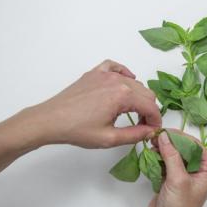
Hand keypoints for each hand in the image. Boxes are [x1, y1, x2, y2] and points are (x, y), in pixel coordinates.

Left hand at [29, 59, 161, 147]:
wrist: (50, 120)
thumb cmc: (77, 130)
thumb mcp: (109, 138)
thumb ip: (135, 135)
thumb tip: (150, 132)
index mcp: (123, 95)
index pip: (151, 107)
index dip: (156, 121)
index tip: (152, 131)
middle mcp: (117, 81)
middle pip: (146, 93)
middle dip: (148, 110)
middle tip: (142, 125)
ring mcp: (105, 74)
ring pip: (134, 82)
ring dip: (138, 97)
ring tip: (131, 112)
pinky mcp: (95, 73)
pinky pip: (116, 67)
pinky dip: (124, 75)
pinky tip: (124, 84)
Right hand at [112, 130, 206, 206]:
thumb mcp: (178, 179)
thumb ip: (172, 156)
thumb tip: (165, 136)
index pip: (197, 146)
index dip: (182, 137)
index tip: (166, 131)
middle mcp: (199, 171)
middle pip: (186, 148)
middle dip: (171, 142)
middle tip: (157, 135)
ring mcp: (185, 174)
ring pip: (175, 154)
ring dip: (164, 148)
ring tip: (152, 142)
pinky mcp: (172, 178)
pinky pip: (167, 162)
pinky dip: (159, 156)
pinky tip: (151, 152)